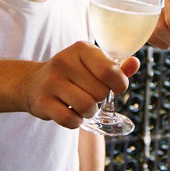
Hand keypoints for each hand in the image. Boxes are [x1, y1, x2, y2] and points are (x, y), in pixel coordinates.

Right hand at [21, 41, 141, 128]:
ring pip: (87, 107)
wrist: (34, 83)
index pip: (110, 71)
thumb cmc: (73, 75)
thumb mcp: (93, 65)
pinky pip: (71, 120)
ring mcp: (51, 81)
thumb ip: (116, 68)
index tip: (114, 86)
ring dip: (89, 112)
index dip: (119, 85)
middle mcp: (64, 61)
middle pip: (100, 93)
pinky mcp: (42, 102)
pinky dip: (76, 122)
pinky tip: (70, 113)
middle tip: (88, 93)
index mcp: (81, 48)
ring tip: (81, 104)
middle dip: (99, 98)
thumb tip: (135, 63)